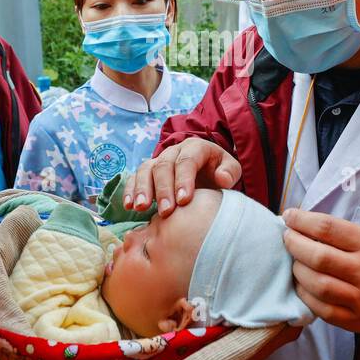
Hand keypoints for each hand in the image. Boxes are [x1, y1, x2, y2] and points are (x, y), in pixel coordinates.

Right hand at [122, 137, 240, 216]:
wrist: (208, 172)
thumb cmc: (219, 172)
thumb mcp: (230, 169)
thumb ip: (230, 172)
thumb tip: (222, 178)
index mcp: (195, 147)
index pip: (187, 161)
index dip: (184, 180)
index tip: (184, 201)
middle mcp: (174, 151)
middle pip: (164, 166)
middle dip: (163, 189)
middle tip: (165, 212)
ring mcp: (159, 160)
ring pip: (146, 169)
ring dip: (142, 189)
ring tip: (141, 208)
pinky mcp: (148, 171)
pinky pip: (135, 177)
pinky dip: (130, 190)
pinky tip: (129, 205)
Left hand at [282, 208, 359, 333]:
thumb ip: (341, 235)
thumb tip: (301, 225)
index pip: (327, 228)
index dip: (301, 221)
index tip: (289, 217)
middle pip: (318, 256)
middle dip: (294, 244)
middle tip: (287, 239)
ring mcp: (359, 298)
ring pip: (316, 284)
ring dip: (297, 270)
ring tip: (295, 262)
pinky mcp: (353, 320)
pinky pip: (320, 308)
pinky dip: (304, 294)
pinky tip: (302, 285)